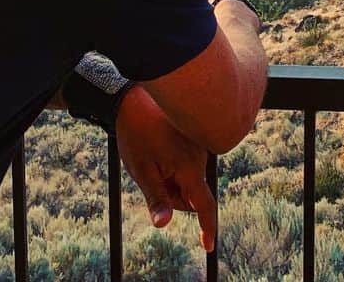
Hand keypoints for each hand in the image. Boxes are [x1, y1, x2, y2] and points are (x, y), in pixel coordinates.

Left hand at [114, 84, 216, 251]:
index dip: (207, 228)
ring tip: (155, 157)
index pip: (204, 206)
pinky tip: (161, 148)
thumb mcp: (142, 171)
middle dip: (174, 194)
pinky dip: (178, 165)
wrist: (136, 97)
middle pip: (192, 193)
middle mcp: (202, 156)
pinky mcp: (196, 136)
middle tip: (152, 175)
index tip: (207, 246)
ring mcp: (200, 144)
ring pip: (191, 177)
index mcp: (190, 167)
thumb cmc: (137, 135)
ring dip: (174, 178)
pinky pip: (191, 162)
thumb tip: (163, 225)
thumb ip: (157, 198)